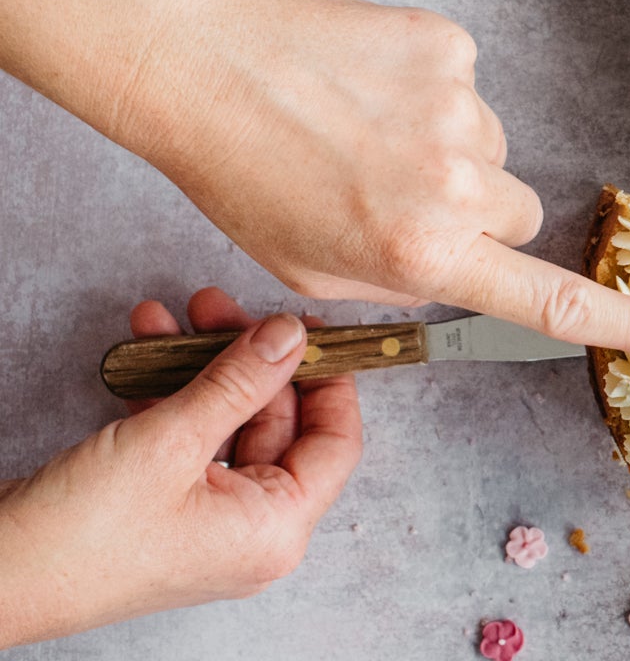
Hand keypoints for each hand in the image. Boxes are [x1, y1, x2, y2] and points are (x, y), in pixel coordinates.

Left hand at [0, 0, 629, 358]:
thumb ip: (404, 281)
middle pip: (518, 213)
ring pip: (490, 147)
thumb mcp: (314, 272)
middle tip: (392, 194)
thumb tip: (457, 261)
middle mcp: (456, 184)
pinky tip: (362, 84)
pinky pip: (466, 81)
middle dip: (475, 214)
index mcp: (422, 253)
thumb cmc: (242, 175)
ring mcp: (460, 107)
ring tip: (360, 131)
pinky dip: (425, 86)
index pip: (552, 301)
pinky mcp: (450, 44)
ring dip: (443, 149)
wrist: (198, 61)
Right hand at [0, 290, 359, 647]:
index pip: (335, 443)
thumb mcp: (169, 441)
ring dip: (201, 369)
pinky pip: (186, 443)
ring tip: (175, 315)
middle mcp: (250, 532)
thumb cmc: (79, 536)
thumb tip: (290, 337)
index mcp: (275, 529)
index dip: (328, 380)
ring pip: (225, 427)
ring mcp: (206, 523)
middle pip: (278, 426)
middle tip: (220, 307)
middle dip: (248, 360)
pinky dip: (169, 396)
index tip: (308, 329)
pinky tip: (141, 352)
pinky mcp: (163, 511)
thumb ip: (238, 382)